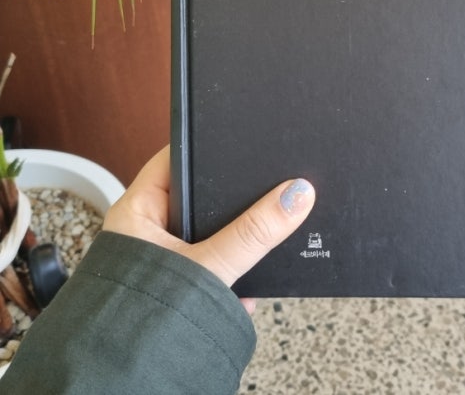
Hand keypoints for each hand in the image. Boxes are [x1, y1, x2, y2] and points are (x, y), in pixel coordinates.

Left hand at [103, 146, 314, 312]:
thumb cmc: (142, 320)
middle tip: (265, 191)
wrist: (125, 381)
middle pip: (201, 197)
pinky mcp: (177, 284)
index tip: (243, 136)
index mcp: (138, 210)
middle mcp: (146, 229)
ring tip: (258, 244)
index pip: (177, 159)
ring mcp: (162, 257)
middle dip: (233, 205)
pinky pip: (213, 264)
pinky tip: (245, 289)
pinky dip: (231, 274)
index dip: (209, 145)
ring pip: (211, 234)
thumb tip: (296, 195)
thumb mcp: (208, 266)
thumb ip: (254, 233)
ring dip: (235, 246)